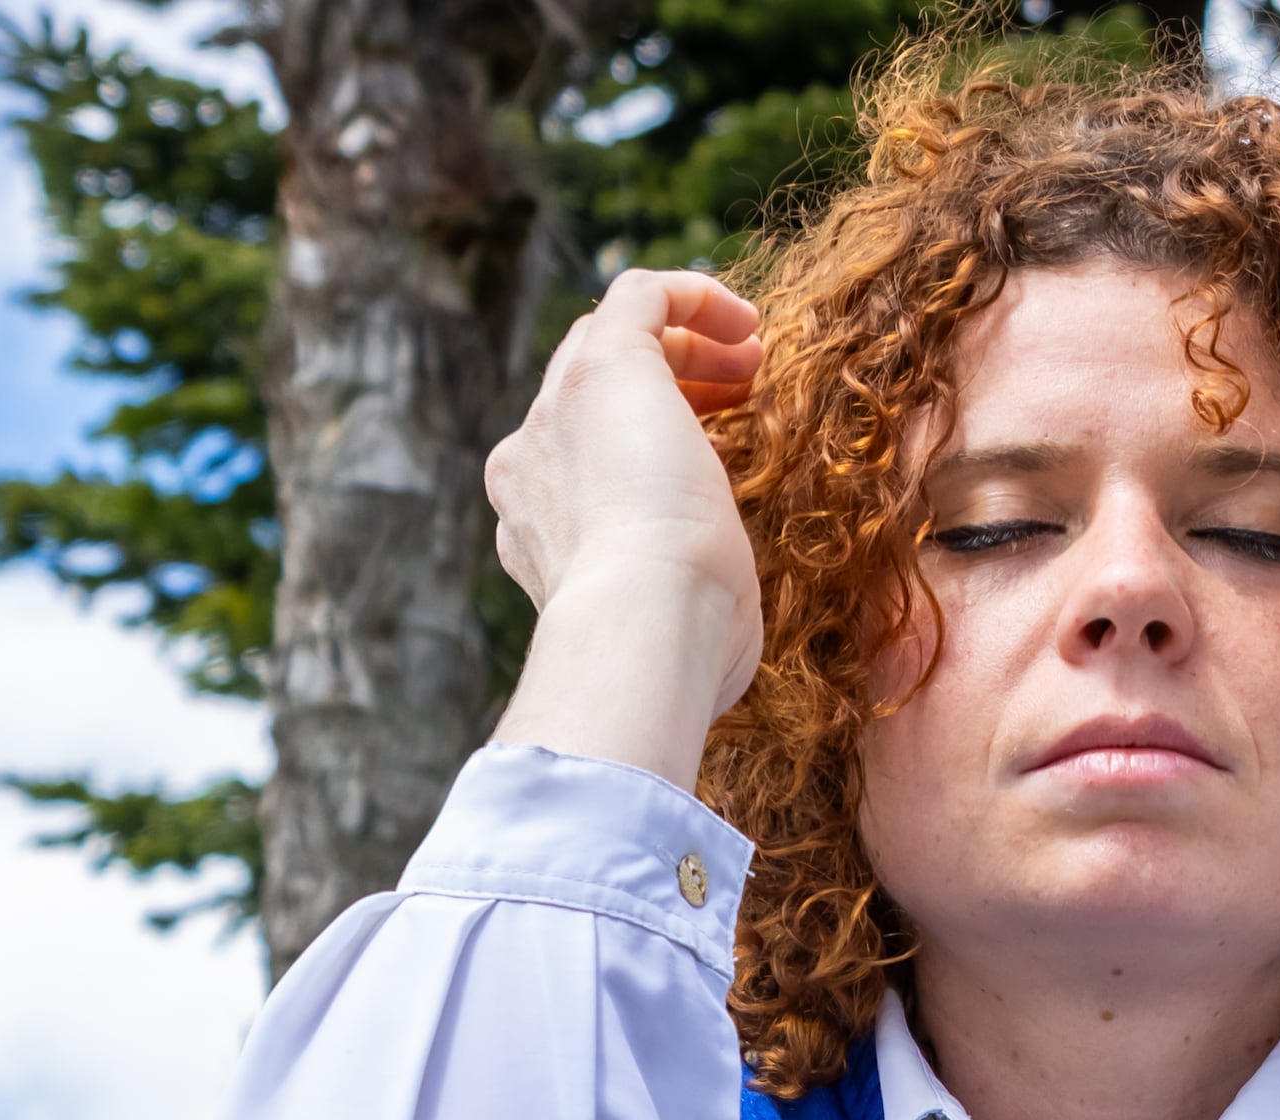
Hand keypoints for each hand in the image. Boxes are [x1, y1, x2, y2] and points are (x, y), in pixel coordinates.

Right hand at [487, 269, 769, 788]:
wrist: (641, 627)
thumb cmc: (669, 655)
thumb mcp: (669, 637)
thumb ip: (674, 627)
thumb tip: (710, 665)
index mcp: (535, 531)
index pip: (575, 459)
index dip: (641, 447)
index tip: (710, 452)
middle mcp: (530, 464)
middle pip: (581, 391)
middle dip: (659, 385)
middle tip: (733, 397)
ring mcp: (557, 413)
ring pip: (606, 340)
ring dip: (681, 342)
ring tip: (749, 360)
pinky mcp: (602, 365)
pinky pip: (639, 294)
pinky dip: (693, 293)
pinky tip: (746, 321)